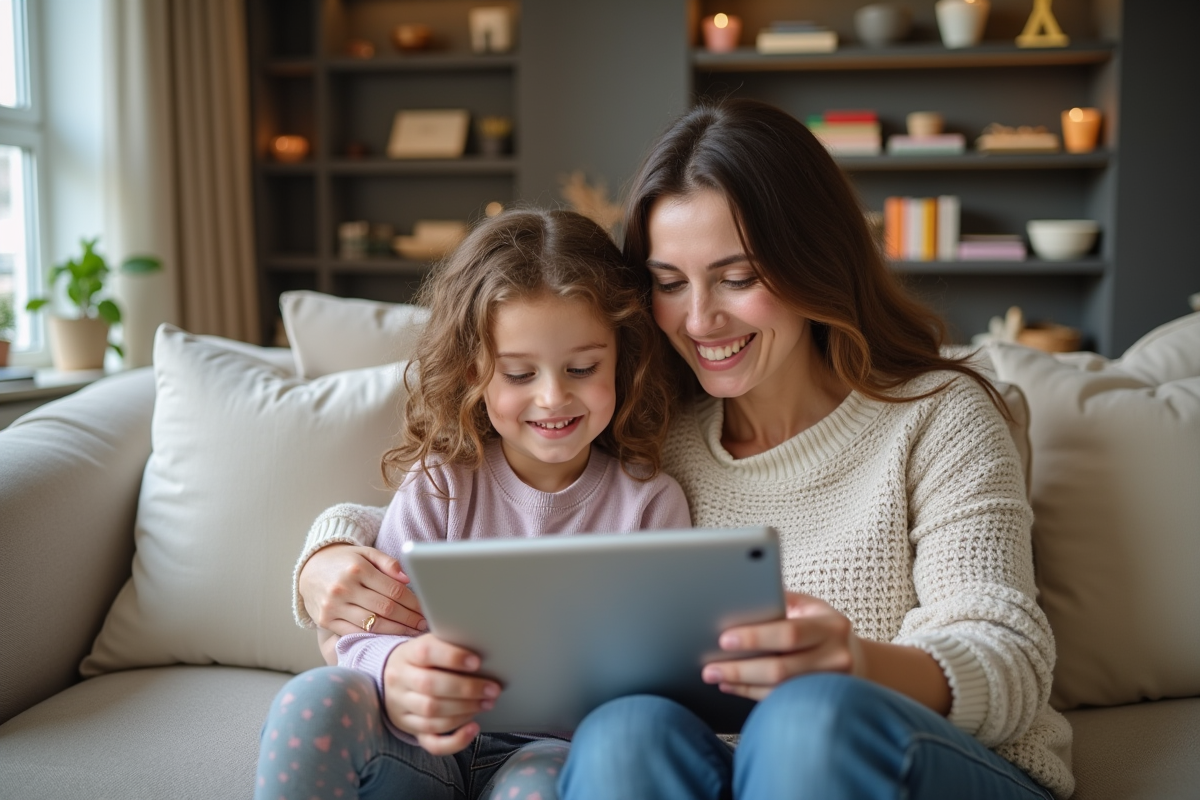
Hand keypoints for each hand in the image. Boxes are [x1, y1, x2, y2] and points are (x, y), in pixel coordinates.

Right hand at [299, 544, 426, 636]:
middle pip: (386, 608)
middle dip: (409, 619)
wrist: (310, 568)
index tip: (426, 610)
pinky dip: (373, 637)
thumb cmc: (345, 561)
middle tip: (424, 625)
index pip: (394, 590)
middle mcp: (344, 587)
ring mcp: (333, 605)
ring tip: (411, 633)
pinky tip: (387, 637)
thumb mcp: (366, 553)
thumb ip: (388, 563)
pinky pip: (354, 632)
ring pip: (372, 624)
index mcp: (358, 569)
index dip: (414, 602)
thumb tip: (407, 578)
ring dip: (395, 631)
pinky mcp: (325, 619)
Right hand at [384, 635, 501, 754]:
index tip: (477, 662)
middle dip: (466, 689)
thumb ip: (450, 646)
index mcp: (407, 655)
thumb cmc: (420, 660)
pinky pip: (432, 743)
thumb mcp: (429, 644)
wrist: (391, 679)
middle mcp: (400, 683)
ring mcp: (403, 709)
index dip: (452, 657)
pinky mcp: (411, 731)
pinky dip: (455, 740)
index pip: (426, 652)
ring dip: (464, 710)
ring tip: (486, 703)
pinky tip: (473, 729)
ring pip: (431, 715)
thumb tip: (483, 648)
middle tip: (492, 689)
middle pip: (430, 687)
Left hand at [700, 591, 864, 700]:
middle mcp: (837, 657)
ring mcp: (831, 685)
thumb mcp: (808, 606)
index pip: (789, 633)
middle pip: (781, 668)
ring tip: (715, 676)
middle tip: (710, 667)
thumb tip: (738, 599)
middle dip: (740, 668)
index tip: (724, 638)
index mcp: (832, 626)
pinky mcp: (820, 702)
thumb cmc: (820, 626)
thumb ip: (779, 601)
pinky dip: (751, 692)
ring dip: (741, 683)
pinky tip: (732, 686)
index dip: (755, 638)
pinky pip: (780, 700)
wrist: (853, 657)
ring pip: (779, 689)